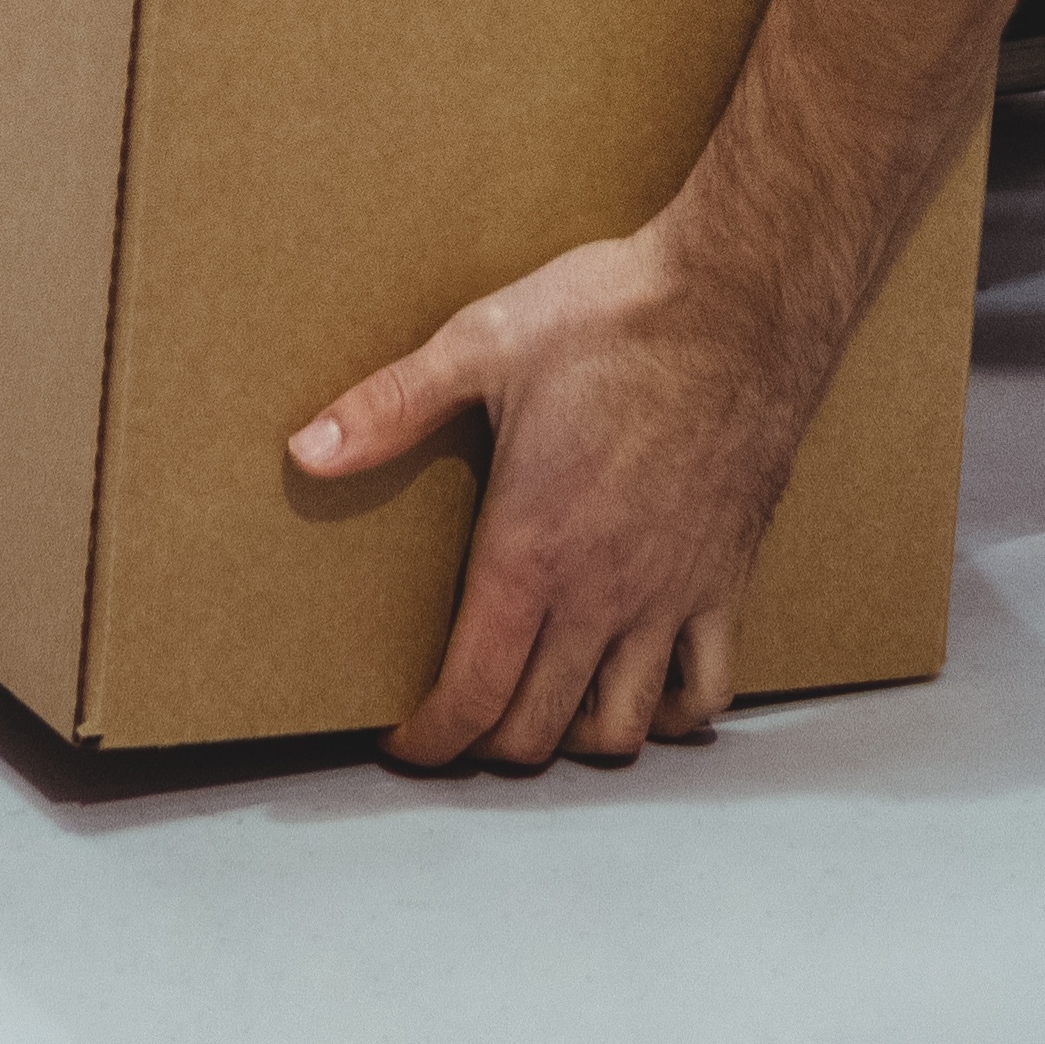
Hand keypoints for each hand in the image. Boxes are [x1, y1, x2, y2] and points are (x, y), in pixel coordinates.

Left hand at [291, 216, 838, 772]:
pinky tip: (646, 690)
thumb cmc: (614, 317)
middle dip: (486, 746)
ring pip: (620, 727)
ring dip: (573, 741)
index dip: (430, 741)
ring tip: (543, 715)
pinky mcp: (726, 579)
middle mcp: (599, 594)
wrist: (739, 297)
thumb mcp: (481, 345)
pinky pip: (708, 690)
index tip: (408, 743)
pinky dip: (675, 713)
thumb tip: (306, 449)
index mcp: (528, 553)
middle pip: (536, 731)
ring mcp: (669, 595)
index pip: (470, 697)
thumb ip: (390, 407)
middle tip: (460, 727)